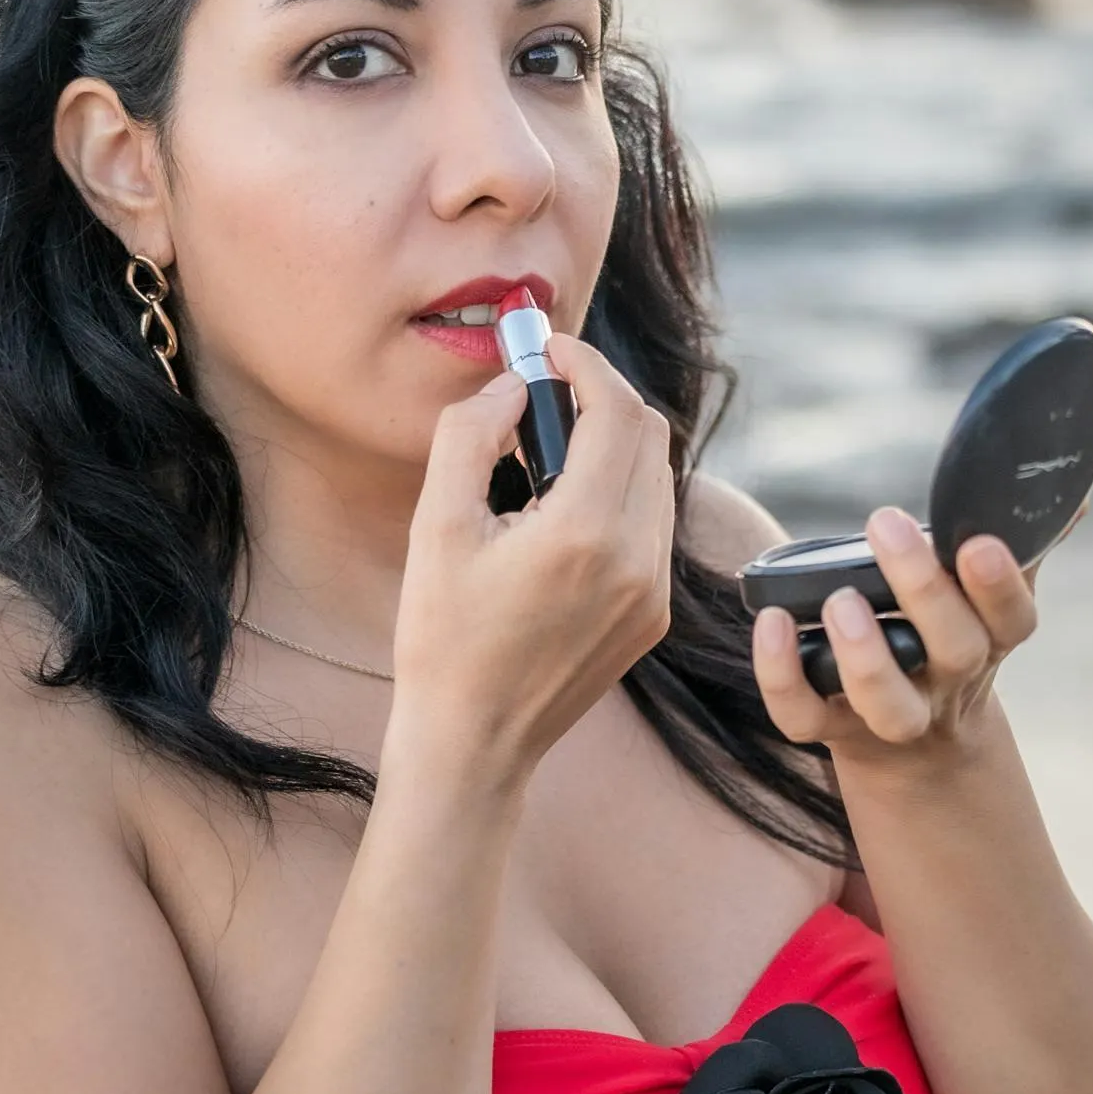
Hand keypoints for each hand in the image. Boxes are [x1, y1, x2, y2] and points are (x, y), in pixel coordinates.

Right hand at [391, 334, 674, 781]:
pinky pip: (651, 527)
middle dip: (601, 398)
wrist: (474, 743)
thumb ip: (471, 437)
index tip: (547, 350)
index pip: (618, 410)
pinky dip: (617, 496)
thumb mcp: (436, 528)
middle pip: (650, 436)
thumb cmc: (443, 640)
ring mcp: (654, 593)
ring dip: (611, 447)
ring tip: (545, 461)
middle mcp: (637, 560)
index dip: (585, 363)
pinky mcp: (654, 616)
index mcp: (585, 534)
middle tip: (543, 397)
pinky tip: (561, 516)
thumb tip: (512, 386)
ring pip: (656, 480)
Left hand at [750, 506, 1036, 768]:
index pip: (1014, 619)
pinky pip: (804, 716)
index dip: (999, 586)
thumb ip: (1021, 547)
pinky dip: (781, 674)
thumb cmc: (949, 640)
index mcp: (992, 640)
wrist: (922, 747)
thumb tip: (1069, 495)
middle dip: (925, 589)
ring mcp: (893, 715)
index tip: (978, 542)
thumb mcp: (990, 603)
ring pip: (888, 706)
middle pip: (955, 650)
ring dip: (866, 656)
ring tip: (839, 599)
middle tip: (888, 523)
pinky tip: (769, 621)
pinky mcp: (834, 729)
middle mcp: (950, 682)